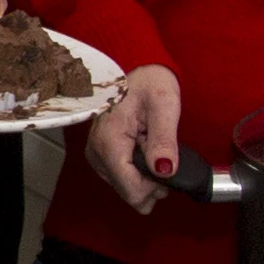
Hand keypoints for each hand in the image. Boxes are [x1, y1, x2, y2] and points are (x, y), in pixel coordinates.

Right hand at [89, 64, 187, 213]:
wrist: (138, 71)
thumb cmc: (150, 83)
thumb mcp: (164, 106)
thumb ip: (164, 140)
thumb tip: (164, 170)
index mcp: (110, 141)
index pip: (132, 190)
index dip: (155, 187)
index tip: (166, 165)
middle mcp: (97, 152)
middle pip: (129, 192)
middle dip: (151, 180)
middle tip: (160, 150)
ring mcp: (96, 155)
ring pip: (126, 187)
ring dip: (145, 174)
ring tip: (151, 145)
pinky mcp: (100, 155)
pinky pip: (122, 177)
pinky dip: (137, 169)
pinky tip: (143, 148)